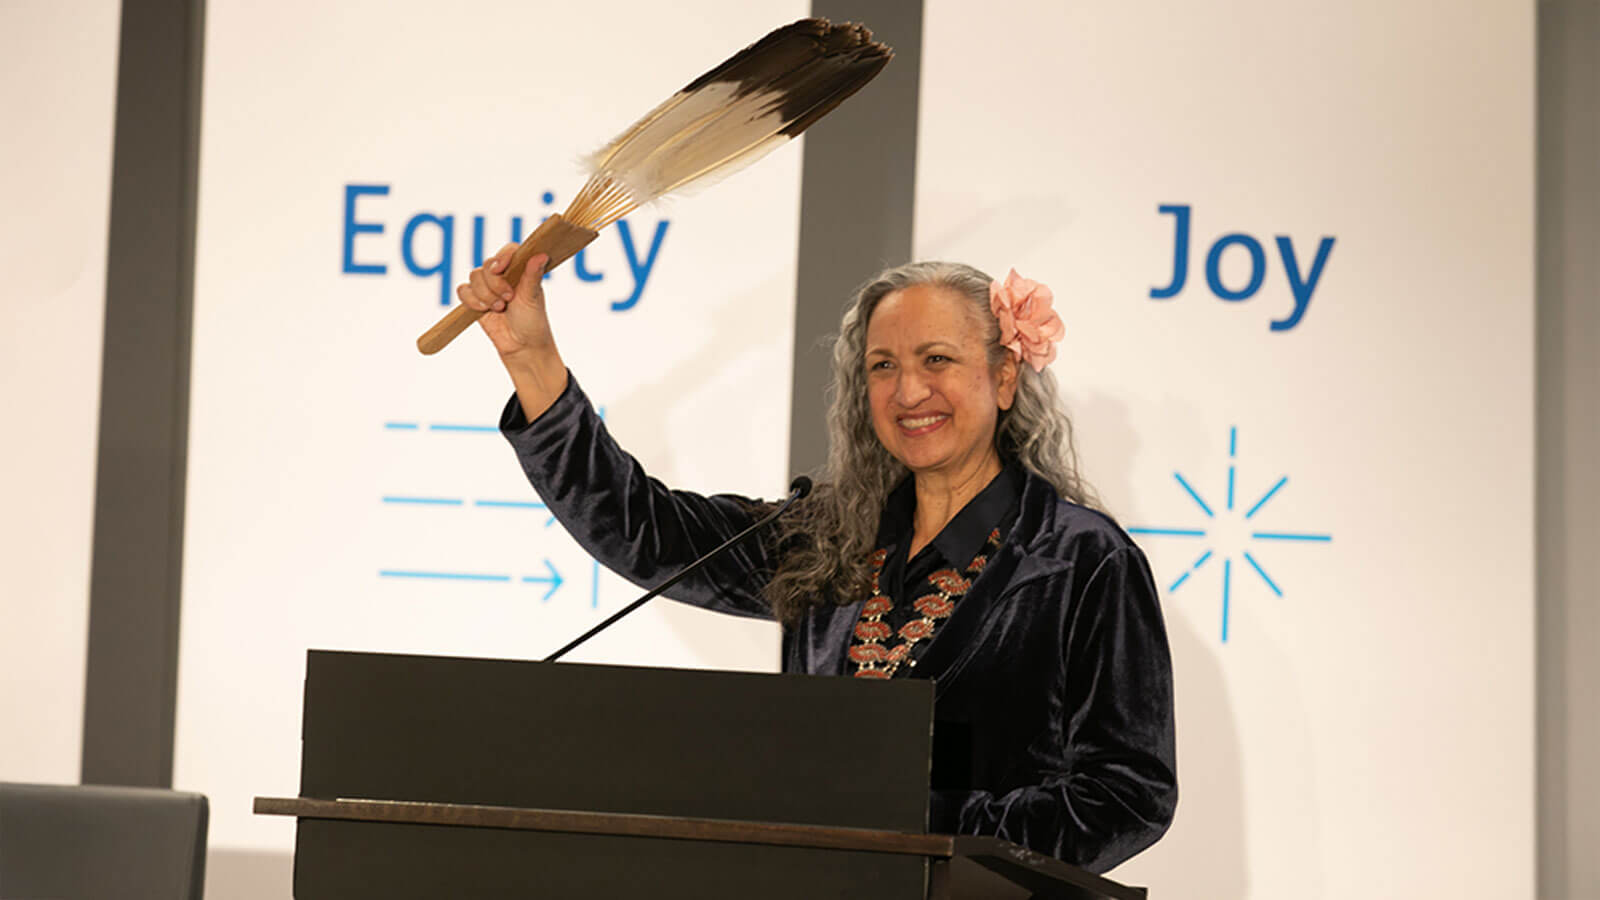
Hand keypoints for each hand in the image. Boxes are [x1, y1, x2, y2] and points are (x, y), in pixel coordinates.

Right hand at [456, 243, 554, 360]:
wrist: (521, 346)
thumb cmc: (532, 321)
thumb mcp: (533, 297)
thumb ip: (533, 275)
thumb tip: (542, 254)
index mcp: (520, 270)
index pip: (508, 251)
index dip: (502, 257)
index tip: (501, 269)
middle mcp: (503, 275)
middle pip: (487, 265)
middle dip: (495, 284)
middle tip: (508, 298)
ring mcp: (488, 286)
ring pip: (474, 277)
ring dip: (485, 295)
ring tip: (499, 308)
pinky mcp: (475, 299)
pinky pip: (463, 290)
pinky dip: (471, 300)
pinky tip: (483, 310)